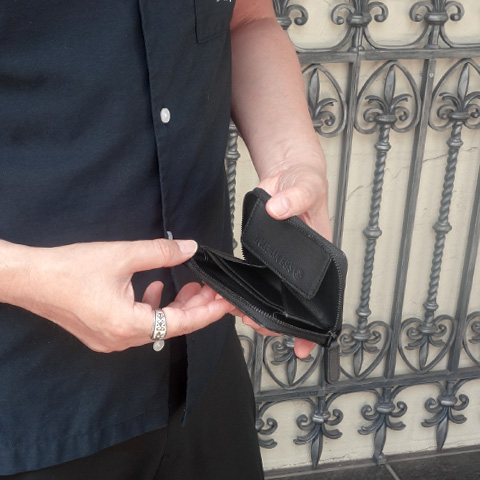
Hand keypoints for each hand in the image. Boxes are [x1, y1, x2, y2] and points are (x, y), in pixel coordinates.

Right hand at [1, 239, 232, 351]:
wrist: (30, 279)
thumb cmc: (69, 270)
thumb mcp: (123, 255)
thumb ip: (161, 252)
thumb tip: (189, 248)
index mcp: (129, 326)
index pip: (183, 323)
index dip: (208, 311)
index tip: (226, 301)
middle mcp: (122, 339)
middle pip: (172, 326)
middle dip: (195, 305)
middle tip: (210, 286)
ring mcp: (111, 339)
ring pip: (157, 325)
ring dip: (175, 305)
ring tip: (190, 285)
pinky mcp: (103, 332)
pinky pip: (139, 324)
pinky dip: (153, 306)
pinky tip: (156, 287)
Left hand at [241, 157, 329, 357]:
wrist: (287, 175)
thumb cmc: (305, 183)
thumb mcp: (306, 186)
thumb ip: (295, 197)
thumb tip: (280, 209)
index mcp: (320, 257)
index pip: (322, 299)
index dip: (314, 325)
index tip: (304, 347)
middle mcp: (302, 267)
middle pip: (293, 305)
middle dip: (276, 320)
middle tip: (257, 322)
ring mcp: (282, 265)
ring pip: (273, 297)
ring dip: (259, 310)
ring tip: (241, 313)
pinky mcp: (265, 258)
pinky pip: (256, 281)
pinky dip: (246, 293)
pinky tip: (233, 298)